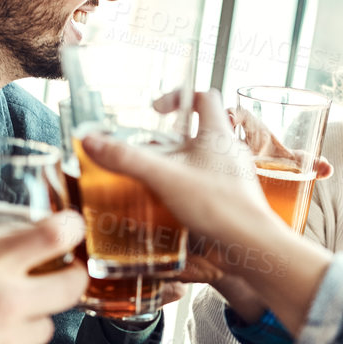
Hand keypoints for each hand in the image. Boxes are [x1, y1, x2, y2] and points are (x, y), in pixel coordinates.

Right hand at [0, 212, 86, 343]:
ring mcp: (9, 341)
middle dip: (70, 277)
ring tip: (11, 315)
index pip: (54, 236)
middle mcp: (8, 303)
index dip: (70, 228)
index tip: (70, 229)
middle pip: (72, 286)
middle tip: (60, 275)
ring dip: (37, 317)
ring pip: (49, 326)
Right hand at [83, 91, 332, 336]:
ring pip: (204, 161)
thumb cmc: (218, 205)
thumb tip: (91, 141)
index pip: (205, 97)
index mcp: (218, 134)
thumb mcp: (164, 177)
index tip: (157, 111)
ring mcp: (234, 177)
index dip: (179, 97)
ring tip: (154, 180)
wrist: (251, 246)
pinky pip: (208, 186)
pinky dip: (188, 191)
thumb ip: (127, 159)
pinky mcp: (233, 201)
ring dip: (179, 167)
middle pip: (200, 132)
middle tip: (148, 152)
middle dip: (171, 140)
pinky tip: (170, 207)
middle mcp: (230, 152)